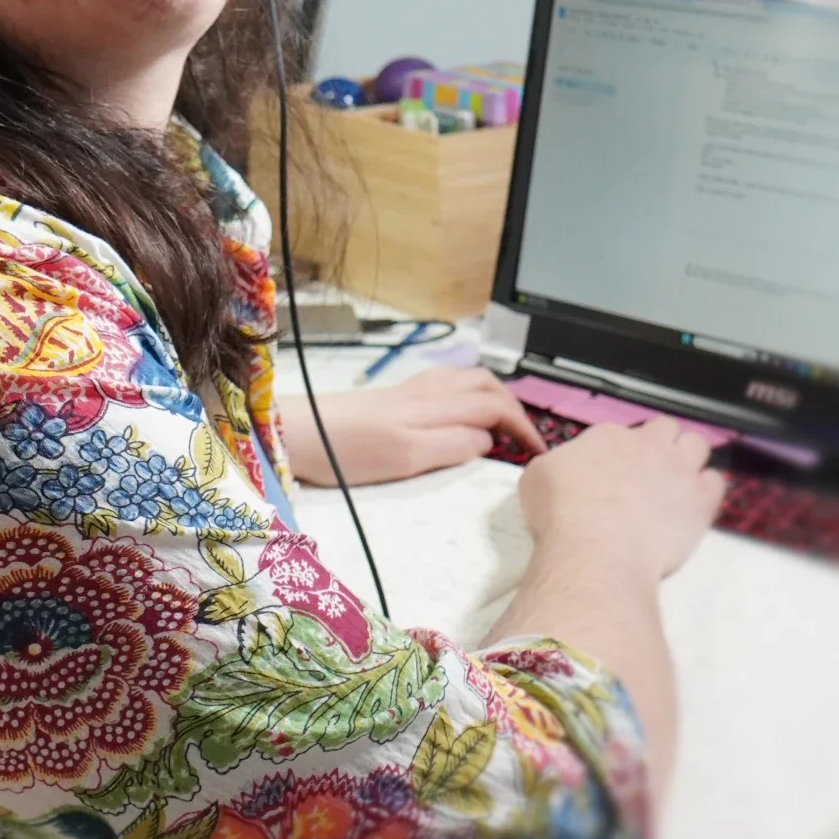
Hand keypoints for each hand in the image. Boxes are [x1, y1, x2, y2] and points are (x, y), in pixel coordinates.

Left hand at [281, 366, 548, 485]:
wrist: (299, 432)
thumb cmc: (348, 451)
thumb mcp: (407, 458)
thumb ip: (452, 445)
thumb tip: (490, 439)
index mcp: (435, 406)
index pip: (496, 406)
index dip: (524, 428)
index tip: (539, 454)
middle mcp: (427, 390)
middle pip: (486, 383)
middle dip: (514, 406)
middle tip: (525, 439)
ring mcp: (410, 389)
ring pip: (467, 380)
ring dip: (493, 397)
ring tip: (502, 427)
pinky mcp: (394, 396)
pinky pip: (447, 385)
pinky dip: (469, 395)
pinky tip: (461, 415)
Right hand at [519, 417, 724, 581]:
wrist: (595, 549)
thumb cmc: (560, 515)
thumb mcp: (537, 479)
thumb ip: (558, 466)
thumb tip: (564, 471)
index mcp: (607, 437)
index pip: (621, 434)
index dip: (619, 454)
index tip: (613, 475)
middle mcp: (647, 444)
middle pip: (665, 429)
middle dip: (660, 445)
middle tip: (648, 473)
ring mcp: (678, 470)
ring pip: (697, 445)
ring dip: (687, 460)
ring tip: (676, 485)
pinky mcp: (701, 501)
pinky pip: (715, 482)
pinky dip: (706, 491)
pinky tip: (692, 507)